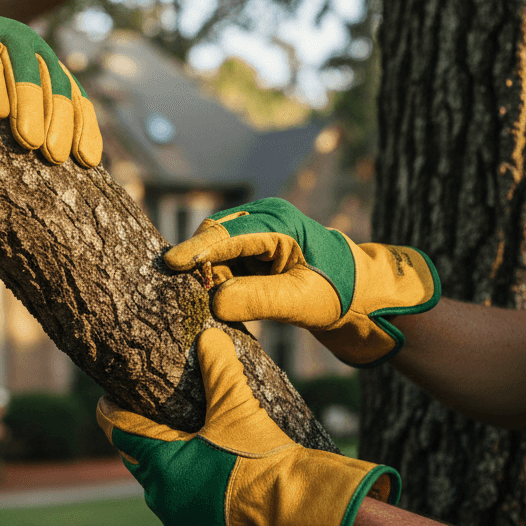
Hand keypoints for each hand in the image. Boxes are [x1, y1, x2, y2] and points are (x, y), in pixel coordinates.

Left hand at [97, 328, 400, 525]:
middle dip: (142, 439)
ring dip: (167, 469)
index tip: (109, 399)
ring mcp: (178, 523)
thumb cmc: (259, 458)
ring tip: (182, 447)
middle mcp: (161, 497)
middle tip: (151, 417)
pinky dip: (188, 495)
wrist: (292, 510)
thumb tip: (208, 335)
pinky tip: (204, 479)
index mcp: (160, 464)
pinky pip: (181, 512)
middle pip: (138, 460)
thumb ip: (219, 369)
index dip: (112, 412)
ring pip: (160, 488)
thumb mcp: (238, 407)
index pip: (119, 431)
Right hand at [163, 197, 439, 366]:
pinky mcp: (248, 249)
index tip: (169, 265)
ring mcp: (253, 232)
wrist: (355, 292)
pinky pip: (221, 263)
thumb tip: (212, 302)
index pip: (227, 233)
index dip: (196, 250)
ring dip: (209, 279)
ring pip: (213, 253)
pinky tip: (224, 302)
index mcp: (277, 222)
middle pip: (213, 238)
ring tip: (223, 306)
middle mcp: (260, 219)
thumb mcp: (300, 300)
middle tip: (195, 300)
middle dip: (200, 267)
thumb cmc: (334, 292)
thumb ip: (259, 299)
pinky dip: (217, 283)